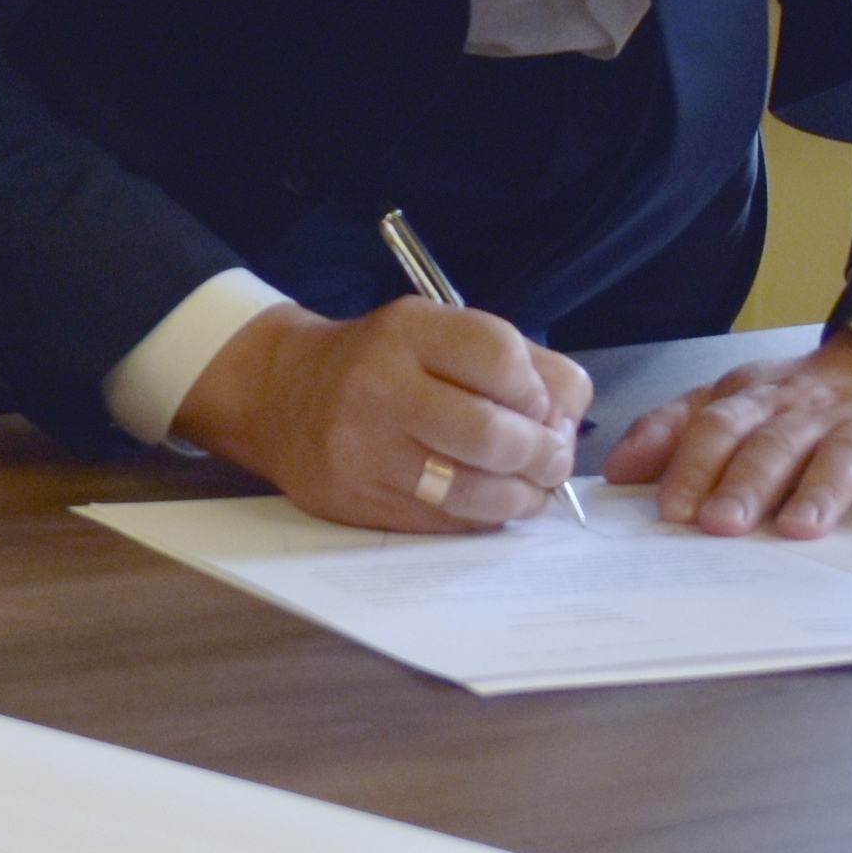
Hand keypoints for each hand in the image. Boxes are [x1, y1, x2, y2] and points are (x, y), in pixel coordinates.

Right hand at [174, 299, 591, 533]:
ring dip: (521, 497)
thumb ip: (517, 362)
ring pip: (472, 491)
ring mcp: (364, 450)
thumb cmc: (384, 362)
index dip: (540, 391)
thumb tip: (569, 420)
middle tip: (552, 460)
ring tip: (532, 489)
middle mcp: (380, 387)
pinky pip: (443, 522)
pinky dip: (482, 517)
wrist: (283, 396)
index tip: (542, 407)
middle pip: (493, 433)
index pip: (501, 357)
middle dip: (542, 455)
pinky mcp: (357, 503)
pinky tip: (490, 503)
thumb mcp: (440, 332)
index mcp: (408, 330)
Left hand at [601, 335, 851, 539]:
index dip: (693, 464)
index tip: (668, 507)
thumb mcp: (741, 399)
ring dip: (820, 491)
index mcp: (760, 399)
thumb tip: (619, 469)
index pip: (718, 426)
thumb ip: (678, 428)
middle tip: (718, 525)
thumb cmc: (813, 397)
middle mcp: (811, 409)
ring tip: (800, 528)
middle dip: (743, 483)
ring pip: (841, 455)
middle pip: (773, 443)